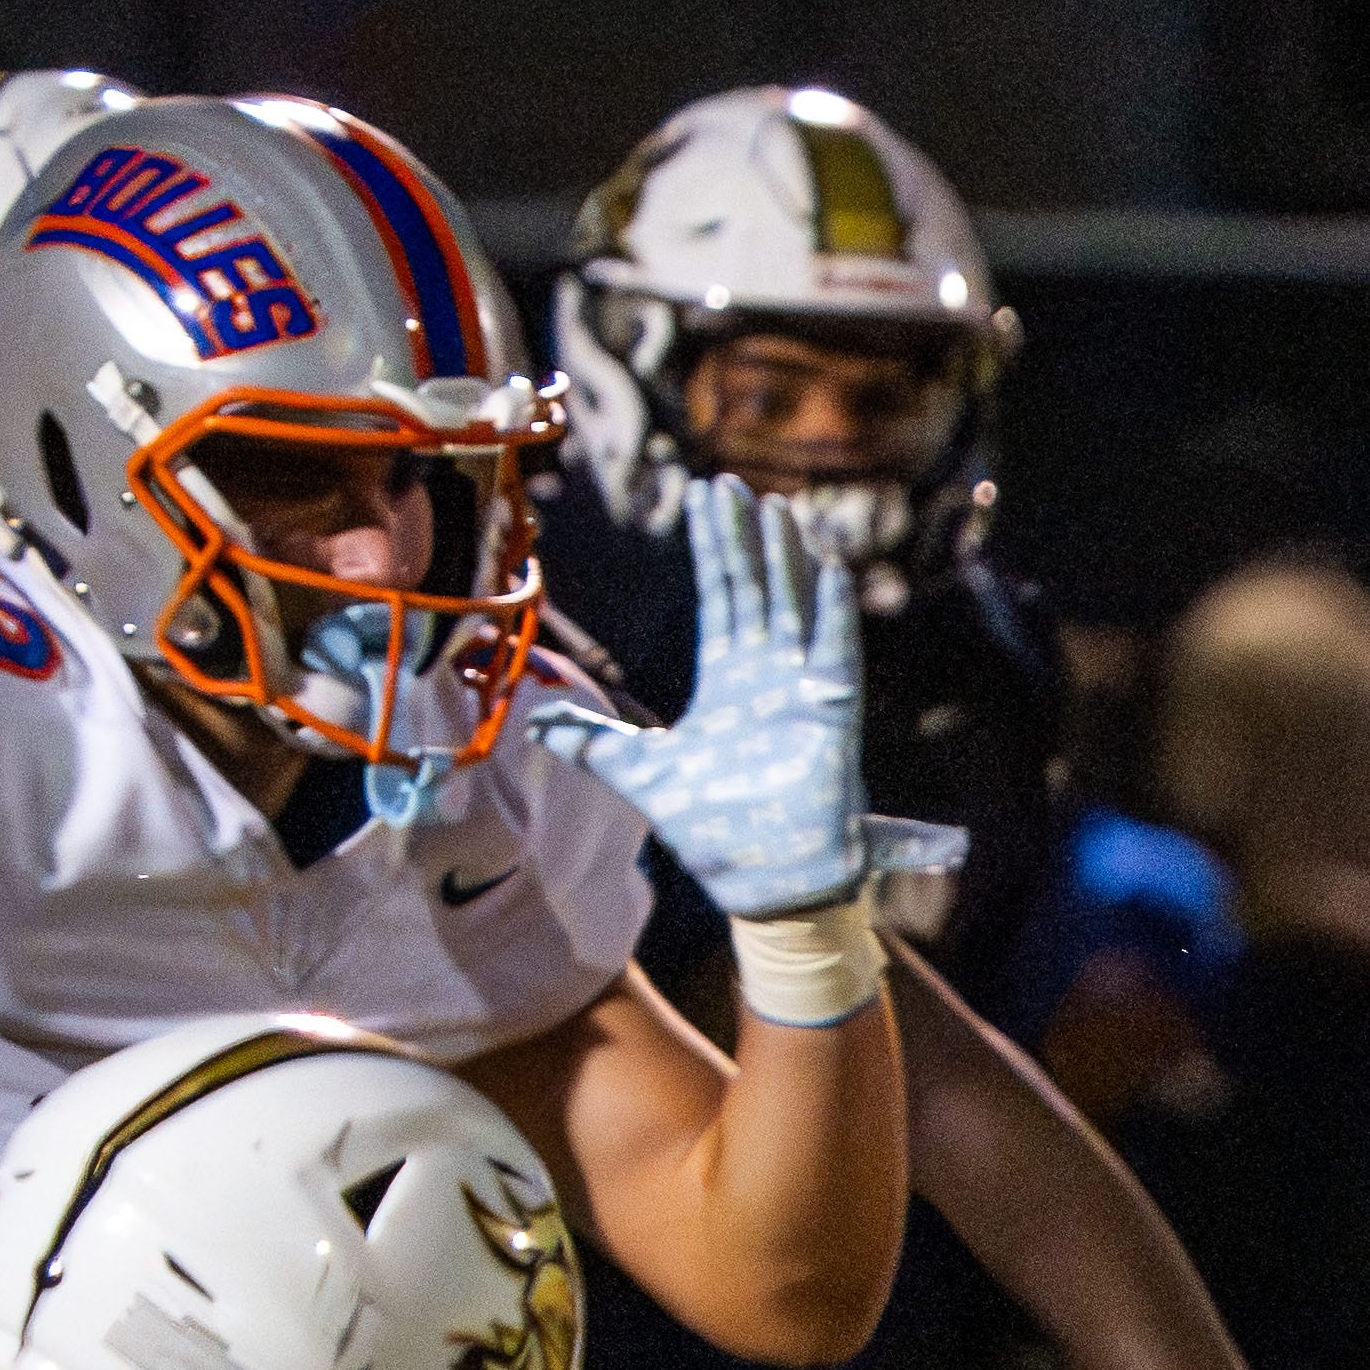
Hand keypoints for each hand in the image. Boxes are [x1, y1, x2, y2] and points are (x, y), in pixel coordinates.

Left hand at [523, 477, 868, 919]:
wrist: (759, 884)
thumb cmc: (712, 832)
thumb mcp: (637, 775)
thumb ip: (591, 744)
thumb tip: (532, 724)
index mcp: (728, 682)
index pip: (722, 598)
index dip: (714, 549)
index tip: (704, 497)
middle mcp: (768, 678)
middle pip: (756, 591)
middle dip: (745, 539)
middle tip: (732, 485)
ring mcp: (802, 694)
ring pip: (796, 610)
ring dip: (789, 561)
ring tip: (779, 511)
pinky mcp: (831, 718)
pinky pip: (836, 654)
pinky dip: (834, 613)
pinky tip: (829, 569)